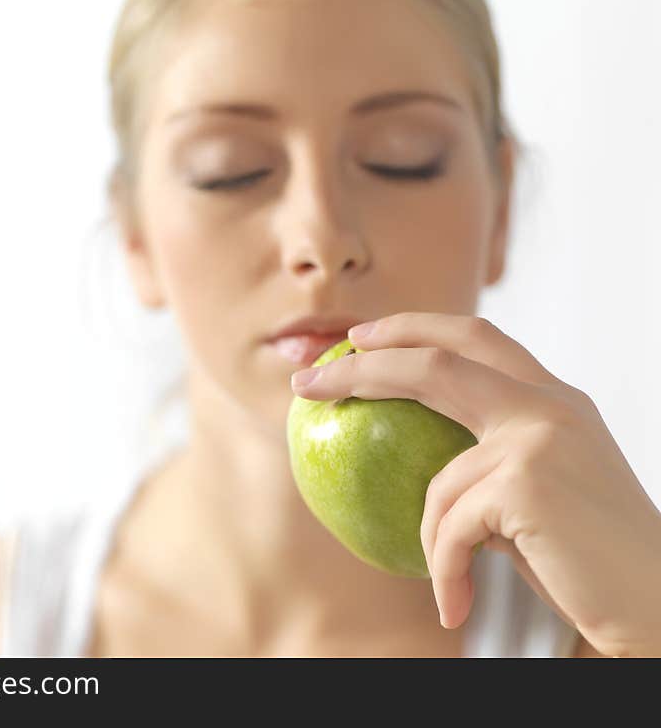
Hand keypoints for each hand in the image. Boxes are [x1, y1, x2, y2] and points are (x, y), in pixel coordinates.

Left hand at [289, 311, 660, 656]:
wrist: (657, 604)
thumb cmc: (589, 557)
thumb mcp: (534, 491)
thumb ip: (485, 462)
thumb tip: (414, 462)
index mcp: (552, 398)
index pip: (474, 336)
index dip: (411, 327)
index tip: (359, 337)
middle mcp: (549, 403)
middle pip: (436, 359)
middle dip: (363, 366)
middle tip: (307, 383)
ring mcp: (539, 436)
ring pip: (438, 480)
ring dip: (435, 539)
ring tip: (452, 584)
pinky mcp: (527, 480)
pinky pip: (450, 527)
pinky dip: (446, 570)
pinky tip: (456, 605)